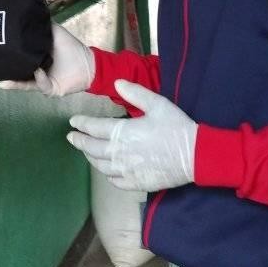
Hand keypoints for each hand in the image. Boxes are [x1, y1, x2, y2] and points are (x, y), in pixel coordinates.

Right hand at [0, 22, 94, 96]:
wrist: (88, 64)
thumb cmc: (72, 48)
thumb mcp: (55, 32)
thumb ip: (43, 25)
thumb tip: (30, 12)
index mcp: (34, 58)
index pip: (18, 57)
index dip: (9, 54)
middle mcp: (34, 71)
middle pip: (17, 72)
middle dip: (6, 71)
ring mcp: (41, 82)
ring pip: (25, 83)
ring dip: (15, 82)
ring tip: (3, 80)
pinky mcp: (50, 89)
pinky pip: (42, 85)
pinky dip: (40, 79)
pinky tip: (37, 72)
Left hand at [66, 79, 196, 190]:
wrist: (195, 156)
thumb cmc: (176, 128)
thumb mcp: (158, 104)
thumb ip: (135, 93)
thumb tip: (116, 83)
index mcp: (123, 132)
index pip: (94, 128)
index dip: (81, 124)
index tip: (73, 122)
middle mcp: (119, 153)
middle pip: (91, 148)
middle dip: (79, 142)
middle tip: (72, 137)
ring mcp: (126, 170)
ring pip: (100, 166)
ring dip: (90, 158)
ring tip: (87, 152)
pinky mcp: (136, 183)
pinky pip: (114, 181)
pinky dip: (107, 175)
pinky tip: (107, 170)